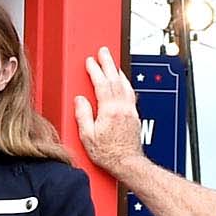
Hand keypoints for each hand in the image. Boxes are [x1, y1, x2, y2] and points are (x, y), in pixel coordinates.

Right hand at [73, 47, 144, 173]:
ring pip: (125, 85)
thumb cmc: (108, 154)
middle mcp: (122, 108)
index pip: (102, 84)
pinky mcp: (135, 116)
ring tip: (113, 63)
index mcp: (109, 111)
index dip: (95, 70)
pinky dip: (125, 84)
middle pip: (115, 80)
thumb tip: (80, 100)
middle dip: (108, 63)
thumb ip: (83, 115)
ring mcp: (130, 111)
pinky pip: (131, 94)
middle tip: (104, 52)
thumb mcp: (87, 136)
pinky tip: (123, 82)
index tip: (90, 61)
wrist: (127, 163)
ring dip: (118, 72)